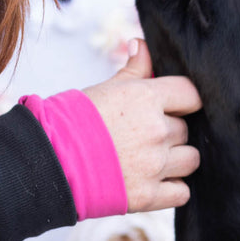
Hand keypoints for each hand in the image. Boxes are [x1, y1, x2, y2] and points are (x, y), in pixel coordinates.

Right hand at [82, 39, 201, 212]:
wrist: (48, 160)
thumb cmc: (72, 120)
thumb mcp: (106, 89)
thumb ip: (133, 69)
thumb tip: (141, 44)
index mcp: (147, 98)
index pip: (191, 94)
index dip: (183, 100)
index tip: (173, 107)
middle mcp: (156, 130)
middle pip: (186, 129)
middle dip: (170, 131)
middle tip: (145, 135)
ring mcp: (154, 165)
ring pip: (190, 159)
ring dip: (176, 159)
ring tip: (152, 159)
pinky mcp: (147, 195)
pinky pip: (181, 192)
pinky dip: (173, 189)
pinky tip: (155, 181)